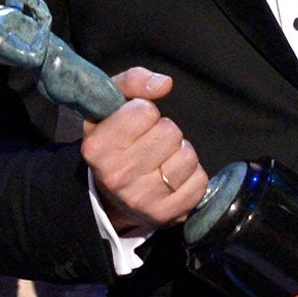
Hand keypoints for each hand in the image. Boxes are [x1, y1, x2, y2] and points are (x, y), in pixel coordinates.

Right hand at [80, 68, 207, 231]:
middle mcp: (117, 177)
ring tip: (162, 158)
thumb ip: (133, 81)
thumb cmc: (114, 140)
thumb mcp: (111, 104)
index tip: (134, 122)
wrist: (110, 195)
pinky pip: (200, 181)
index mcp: (97, 148)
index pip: (145, 111)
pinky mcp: (166, 215)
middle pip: (169, 132)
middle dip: (164, 131)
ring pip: (188, 156)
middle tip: (150, 142)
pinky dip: (191, 175)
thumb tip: (164, 84)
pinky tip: (173, 176)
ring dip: (180, 152)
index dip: (144, 111)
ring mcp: (142, 200)